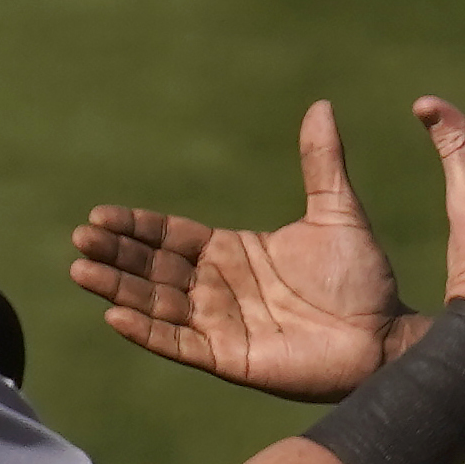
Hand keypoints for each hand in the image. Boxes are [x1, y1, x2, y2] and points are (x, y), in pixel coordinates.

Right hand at [71, 102, 416, 402]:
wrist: (385, 336)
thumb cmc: (363, 279)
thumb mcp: (336, 211)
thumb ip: (321, 162)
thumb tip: (322, 105)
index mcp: (232, 253)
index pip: (170, 237)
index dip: (136, 226)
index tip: (99, 214)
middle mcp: (219, 288)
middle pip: (153, 267)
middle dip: (115, 253)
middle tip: (79, 238)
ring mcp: (220, 325)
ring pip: (157, 303)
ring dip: (118, 288)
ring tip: (80, 271)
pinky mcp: (229, 358)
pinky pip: (179, 343)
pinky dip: (148, 331)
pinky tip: (114, 316)